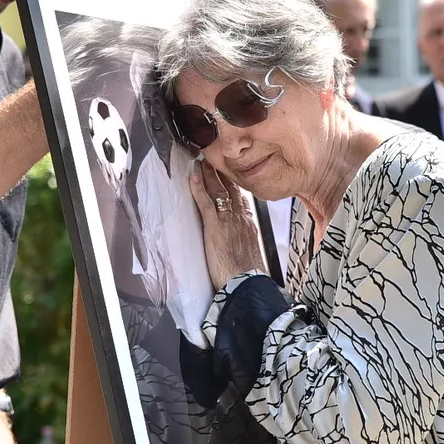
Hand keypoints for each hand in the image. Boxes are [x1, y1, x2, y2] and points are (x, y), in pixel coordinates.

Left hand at [189, 159, 265, 286]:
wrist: (246, 284)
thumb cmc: (248, 274)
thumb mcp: (251, 252)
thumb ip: (245, 240)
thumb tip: (240, 240)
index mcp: (250, 224)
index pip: (242, 197)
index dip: (234, 183)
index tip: (229, 172)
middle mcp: (241, 218)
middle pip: (232, 189)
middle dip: (222, 173)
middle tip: (214, 159)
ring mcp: (228, 221)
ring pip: (219, 192)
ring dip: (209, 175)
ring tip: (201, 162)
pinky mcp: (215, 228)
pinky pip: (206, 203)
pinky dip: (198, 189)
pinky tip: (192, 177)